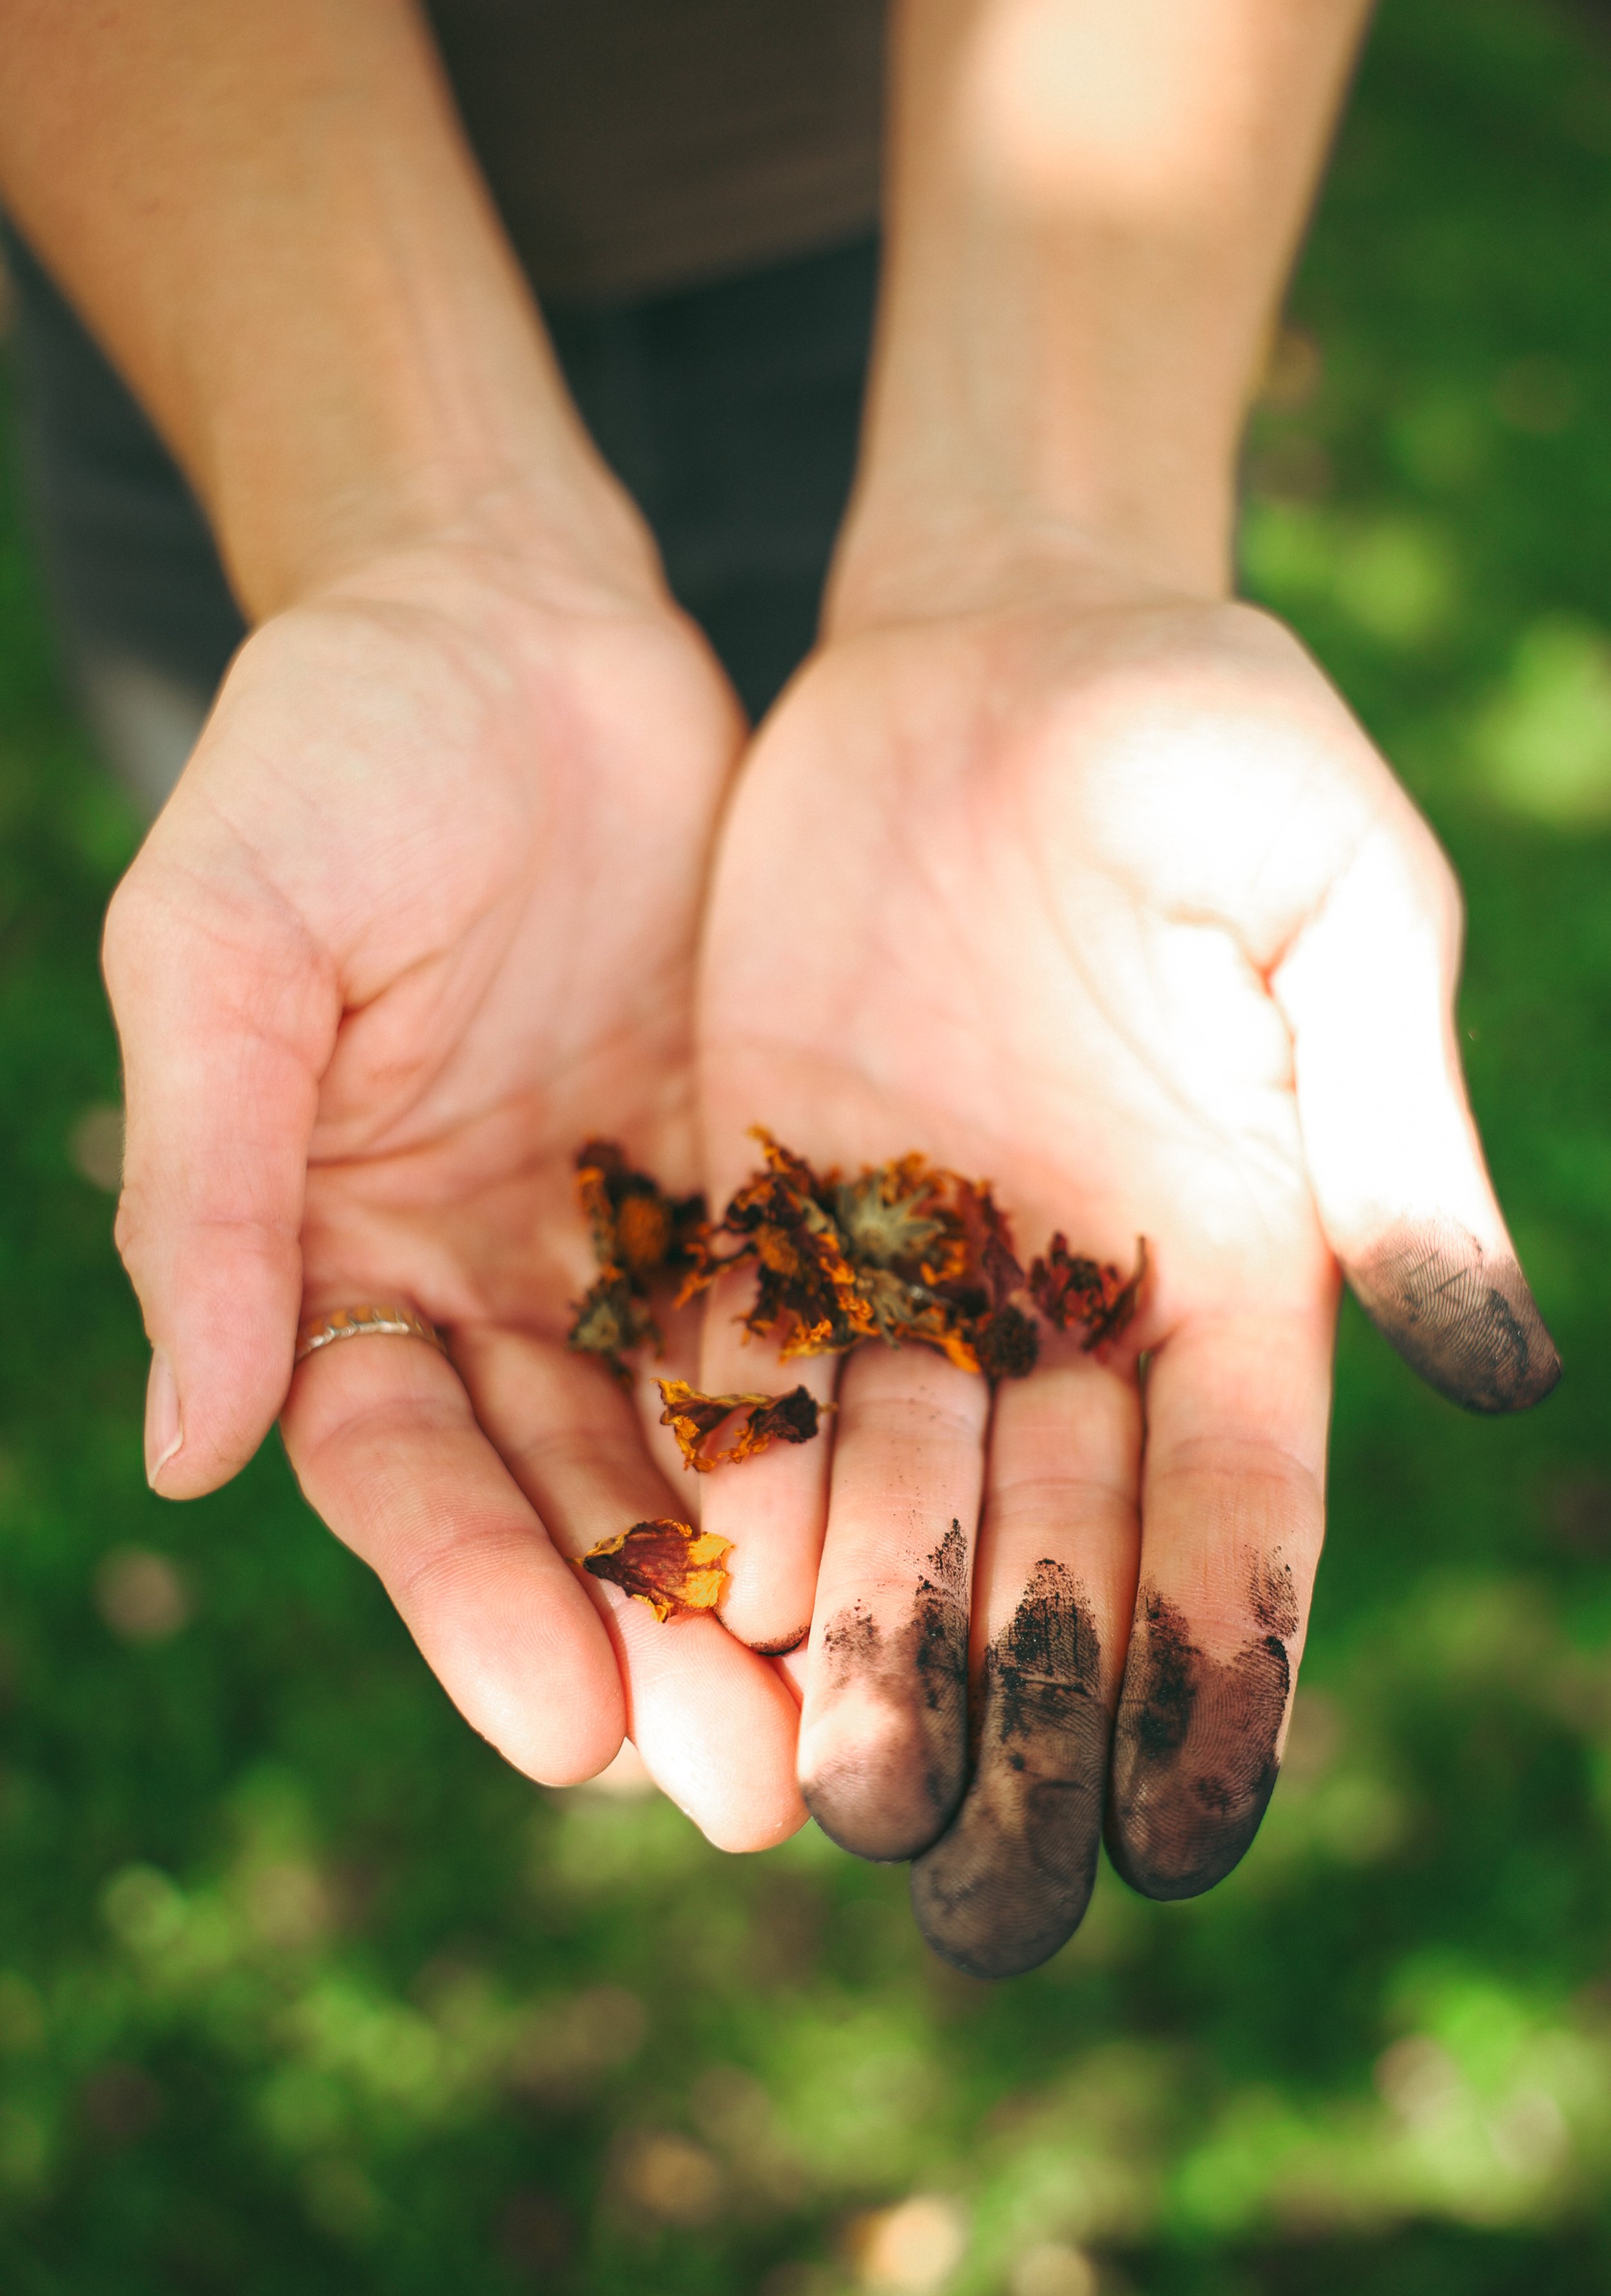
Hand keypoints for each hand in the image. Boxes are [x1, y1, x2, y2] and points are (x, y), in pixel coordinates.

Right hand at [105, 511, 803, 1849]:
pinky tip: (925, 1535)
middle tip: (748, 1795)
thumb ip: (203, 1189)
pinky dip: (845, 1436)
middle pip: (559, 1503)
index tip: (567, 1730)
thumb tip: (181, 1455)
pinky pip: (801, 1325)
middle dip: (643, 1651)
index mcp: (326, 1260)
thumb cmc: (326, 759)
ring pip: (693, 1450)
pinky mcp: (744, 1174)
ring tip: (848, 1725)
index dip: (473, 1601)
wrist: (503, 614)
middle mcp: (477, 1283)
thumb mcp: (225, 947)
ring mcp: (616, 1239)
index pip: (398, 1472)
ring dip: (761, 1593)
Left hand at [694, 553, 1555, 1968]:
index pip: (1240, 1516)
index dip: (1221, 1673)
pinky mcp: (766, 1190)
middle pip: (1050, 1546)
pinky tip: (701, 1608)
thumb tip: (1498, 1365)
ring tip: (824, 1814)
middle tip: (977, 1907)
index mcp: (1235, 1262)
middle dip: (1017, 1717)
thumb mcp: (1342, 908)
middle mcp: (1067, 1298)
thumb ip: (1394, 1130)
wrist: (1003, 636)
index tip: (1192, 1840)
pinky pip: (742, 1363)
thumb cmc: (1213, 744)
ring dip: (859, 1650)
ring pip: (886, 1491)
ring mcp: (910, 1254)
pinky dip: (729, 1484)